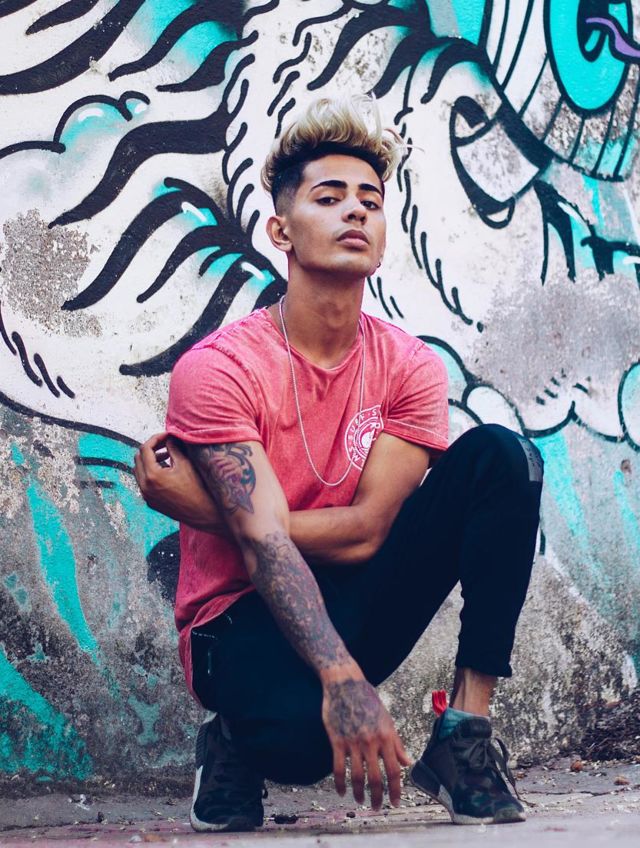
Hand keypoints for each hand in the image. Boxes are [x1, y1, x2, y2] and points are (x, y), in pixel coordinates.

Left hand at [133, 433, 224, 532]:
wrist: (204, 513)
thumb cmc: (198, 489)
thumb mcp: (186, 464)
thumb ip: (174, 448)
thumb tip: (170, 438)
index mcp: (152, 476)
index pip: (145, 449)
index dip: (156, 438)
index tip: (167, 435)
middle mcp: (145, 487)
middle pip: (138, 458)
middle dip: (151, 448)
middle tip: (166, 444)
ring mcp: (146, 496)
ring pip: (139, 471)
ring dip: (149, 460)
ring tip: (166, 456)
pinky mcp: (151, 502)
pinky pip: (144, 482)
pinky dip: (150, 473)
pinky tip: (165, 471)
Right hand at [322, 675, 410, 809]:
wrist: (345, 683)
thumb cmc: (368, 699)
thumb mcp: (387, 719)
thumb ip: (397, 743)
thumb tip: (408, 762)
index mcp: (386, 736)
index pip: (394, 770)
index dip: (395, 790)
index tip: (395, 802)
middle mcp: (371, 741)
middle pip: (376, 778)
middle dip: (378, 797)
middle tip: (378, 808)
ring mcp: (353, 741)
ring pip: (357, 776)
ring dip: (359, 793)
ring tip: (360, 801)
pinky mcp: (337, 740)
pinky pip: (338, 768)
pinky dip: (340, 783)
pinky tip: (342, 792)